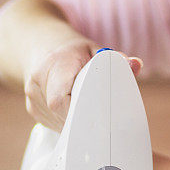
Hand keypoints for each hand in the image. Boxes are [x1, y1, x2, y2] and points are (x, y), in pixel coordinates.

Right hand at [23, 39, 141, 130]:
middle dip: (83, 119)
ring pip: (58, 121)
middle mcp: (38, 81)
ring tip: (90, 112)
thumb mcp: (95, 50)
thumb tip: (136, 65)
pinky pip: (53, 123)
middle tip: (104, 123)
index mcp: (55, 64)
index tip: (99, 119)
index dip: (79, 112)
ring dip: (76, 122)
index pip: (60, 99)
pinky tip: (76, 112)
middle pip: (61, 113)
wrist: (41, 45)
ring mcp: (32, 97)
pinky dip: (67, 122)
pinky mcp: (33, 109)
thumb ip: (116, 60)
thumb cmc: (73, 52)